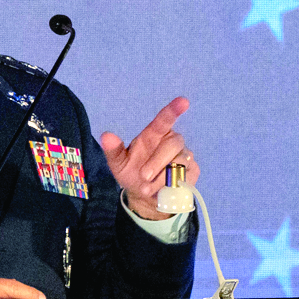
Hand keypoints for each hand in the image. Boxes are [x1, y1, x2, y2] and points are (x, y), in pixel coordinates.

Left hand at [99, 96, 198, 220]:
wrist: (144, 197)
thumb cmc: (132, 174)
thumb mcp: (119, 164)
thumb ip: (113, 150)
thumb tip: (106, 136)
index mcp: (154, 134)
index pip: (165, 119)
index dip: (174, 110)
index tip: (183, 101)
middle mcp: (171, 141)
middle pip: (173, 144)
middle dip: (157, 162)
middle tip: (143, 176)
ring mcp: (184, 156)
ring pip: (180, 162)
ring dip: (161, 178)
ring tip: (146, 188)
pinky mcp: (192, 171)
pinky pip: (186, 175)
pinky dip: (171, 185)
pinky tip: (160, 191)